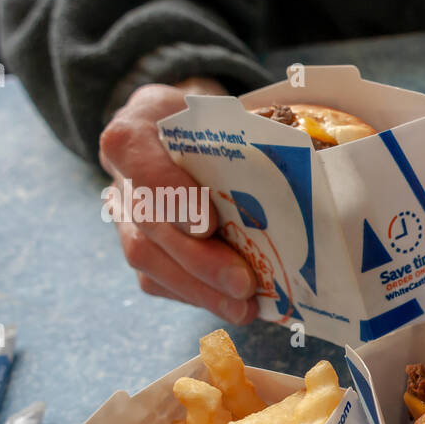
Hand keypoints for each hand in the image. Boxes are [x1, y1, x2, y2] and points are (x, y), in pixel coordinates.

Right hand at [99, 79, 257, 323]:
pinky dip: (198, 296)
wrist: (176, 137)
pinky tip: (233, 306)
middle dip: (199, 260)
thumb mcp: (220, 116)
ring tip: (242, 307)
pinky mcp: (139, 248)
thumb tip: (304, 156)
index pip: (137, 158)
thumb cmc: (207, 126)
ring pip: (147, 259)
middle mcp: (120, 177)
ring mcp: (123, 217)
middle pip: (148, 224)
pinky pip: (158, 280)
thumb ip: (245, 135)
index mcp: (134, 133)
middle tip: (242, 283)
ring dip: (199, 289)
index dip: (171, 194)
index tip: (208, 224)